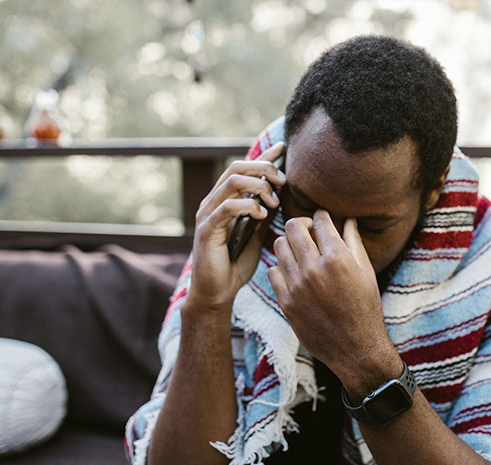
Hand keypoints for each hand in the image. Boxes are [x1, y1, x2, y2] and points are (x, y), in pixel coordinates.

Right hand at [186, 141, 286, 311]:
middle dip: (264, 169)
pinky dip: (247, 206)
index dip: (264, 156)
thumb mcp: (257, 234)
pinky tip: (262, 215)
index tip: (283, 148)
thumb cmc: (237, 264)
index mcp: (226, 200)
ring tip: (273, 202)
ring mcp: (208, 213)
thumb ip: (264, 213)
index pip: (245, 169)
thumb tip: (280, 196)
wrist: (218, 292)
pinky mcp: (206, 229)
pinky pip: (227, 207)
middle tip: (283, 182)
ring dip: (258, 187)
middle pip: (237, 168)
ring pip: (232, 182)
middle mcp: (214, 202)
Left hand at [267, 209, 400, 393]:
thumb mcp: (366, 272)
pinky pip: (273, 271)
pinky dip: (282, 267)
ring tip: (300, 251)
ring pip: (278, 246)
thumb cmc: (366, 308)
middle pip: (293, 227)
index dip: (321, 216)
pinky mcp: (286, 302)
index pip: (319, 220)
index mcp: (337, 258)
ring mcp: (296, 286)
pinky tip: (294, 272)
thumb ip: (354, 242)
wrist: (356, 349)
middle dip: (302, 224)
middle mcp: (314, 269)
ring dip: (289, 244)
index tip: (322, 220)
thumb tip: (348, 219)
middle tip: (309, 231)